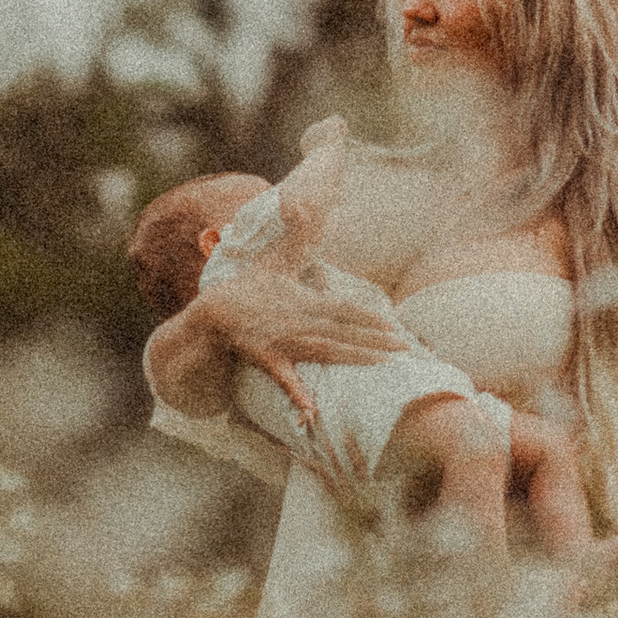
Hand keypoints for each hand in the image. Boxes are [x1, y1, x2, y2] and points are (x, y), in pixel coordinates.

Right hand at [199, 256, 408, 414]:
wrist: (214, 312)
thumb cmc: (247, 287)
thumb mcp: (273, 259)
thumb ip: (294, 236)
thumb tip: (300, 205)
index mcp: (305, 300)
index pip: (345, 308)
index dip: (369, 317)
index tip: (393, 324)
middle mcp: (300, 321)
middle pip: (345, 331)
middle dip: (376, 340)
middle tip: (404, 348)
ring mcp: (285, 342)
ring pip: (328, 351)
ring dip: (355, 359)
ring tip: (382, 365)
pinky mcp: (269, 359)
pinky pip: (288, 379)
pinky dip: (300, 394)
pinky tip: (314, 411)